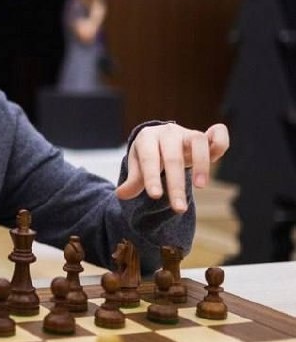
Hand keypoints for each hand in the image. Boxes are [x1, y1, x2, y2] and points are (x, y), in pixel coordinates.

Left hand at [115, 122, 229, 212]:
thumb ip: (133, 181)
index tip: (155, 196)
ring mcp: (187, 133)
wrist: (160, 140)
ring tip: (199, 187)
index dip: (152, 177)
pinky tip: (218, 156)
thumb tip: (120, 194)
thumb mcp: (138, 167)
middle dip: (175, 184)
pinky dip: (221, 141)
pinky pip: (218, 134)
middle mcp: (167, 132)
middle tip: (178, 209)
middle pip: (172, 157)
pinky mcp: (205, 137)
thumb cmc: (148, 156)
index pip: (149, 159)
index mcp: (147, 138)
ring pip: (197, 142)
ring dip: (201, 165)